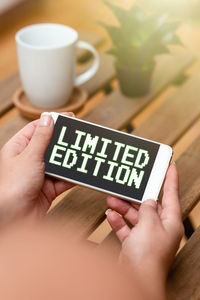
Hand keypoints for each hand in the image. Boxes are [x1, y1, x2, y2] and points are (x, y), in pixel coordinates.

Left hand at [0, 112, 73, 224]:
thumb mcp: (29, 156)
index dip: (52, 122)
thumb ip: (41, 138)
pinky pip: (63, 179)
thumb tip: (48, 118)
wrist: (15, 218)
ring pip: (59, 162)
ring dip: (69, 161)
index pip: (37, 129)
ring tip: (81, 155)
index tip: (69, 118)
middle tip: (79, 137)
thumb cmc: (12, 187)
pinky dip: (71, 177)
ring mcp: (39, 174)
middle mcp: (28, 160)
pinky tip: (79, 173)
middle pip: (51, 145)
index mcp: (19, 148)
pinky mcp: (48, 188)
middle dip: (64, 143)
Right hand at [106, 163, 183, 298]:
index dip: (171, 178)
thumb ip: (148, 209)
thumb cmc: (148, 255)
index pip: (171, 194)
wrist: (136, 278)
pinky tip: (110, 215)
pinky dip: (118, 221)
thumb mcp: (149, 224)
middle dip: (136, 196)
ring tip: (112, 199)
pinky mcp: (134, 244)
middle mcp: (160, 228)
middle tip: (127, 185)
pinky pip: (126, 228)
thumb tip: (148, 201)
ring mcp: (147, 236)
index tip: (170, 166)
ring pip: (135, 216)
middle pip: (149, 205)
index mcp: (170, 222)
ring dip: (123, 207)